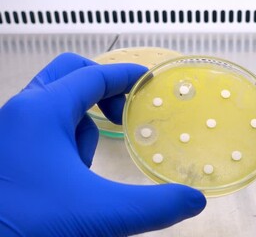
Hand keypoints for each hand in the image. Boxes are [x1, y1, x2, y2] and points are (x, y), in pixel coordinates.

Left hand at [0, 53, 205, 235]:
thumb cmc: (31, 224)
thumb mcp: (101, 213)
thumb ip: (155, 206)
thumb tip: (194, 202)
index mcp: (41, 112)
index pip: (92, 77)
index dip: (125, 75)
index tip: (148, 81)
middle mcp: (19, 113)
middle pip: (67, 76)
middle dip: (100, 91)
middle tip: (122, 114)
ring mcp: (9, 132)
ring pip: (54, 107)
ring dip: (81, 125)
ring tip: (87, 165)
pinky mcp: (6, 152)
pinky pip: (42, 130)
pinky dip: (63, 142)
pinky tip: (68, 177)